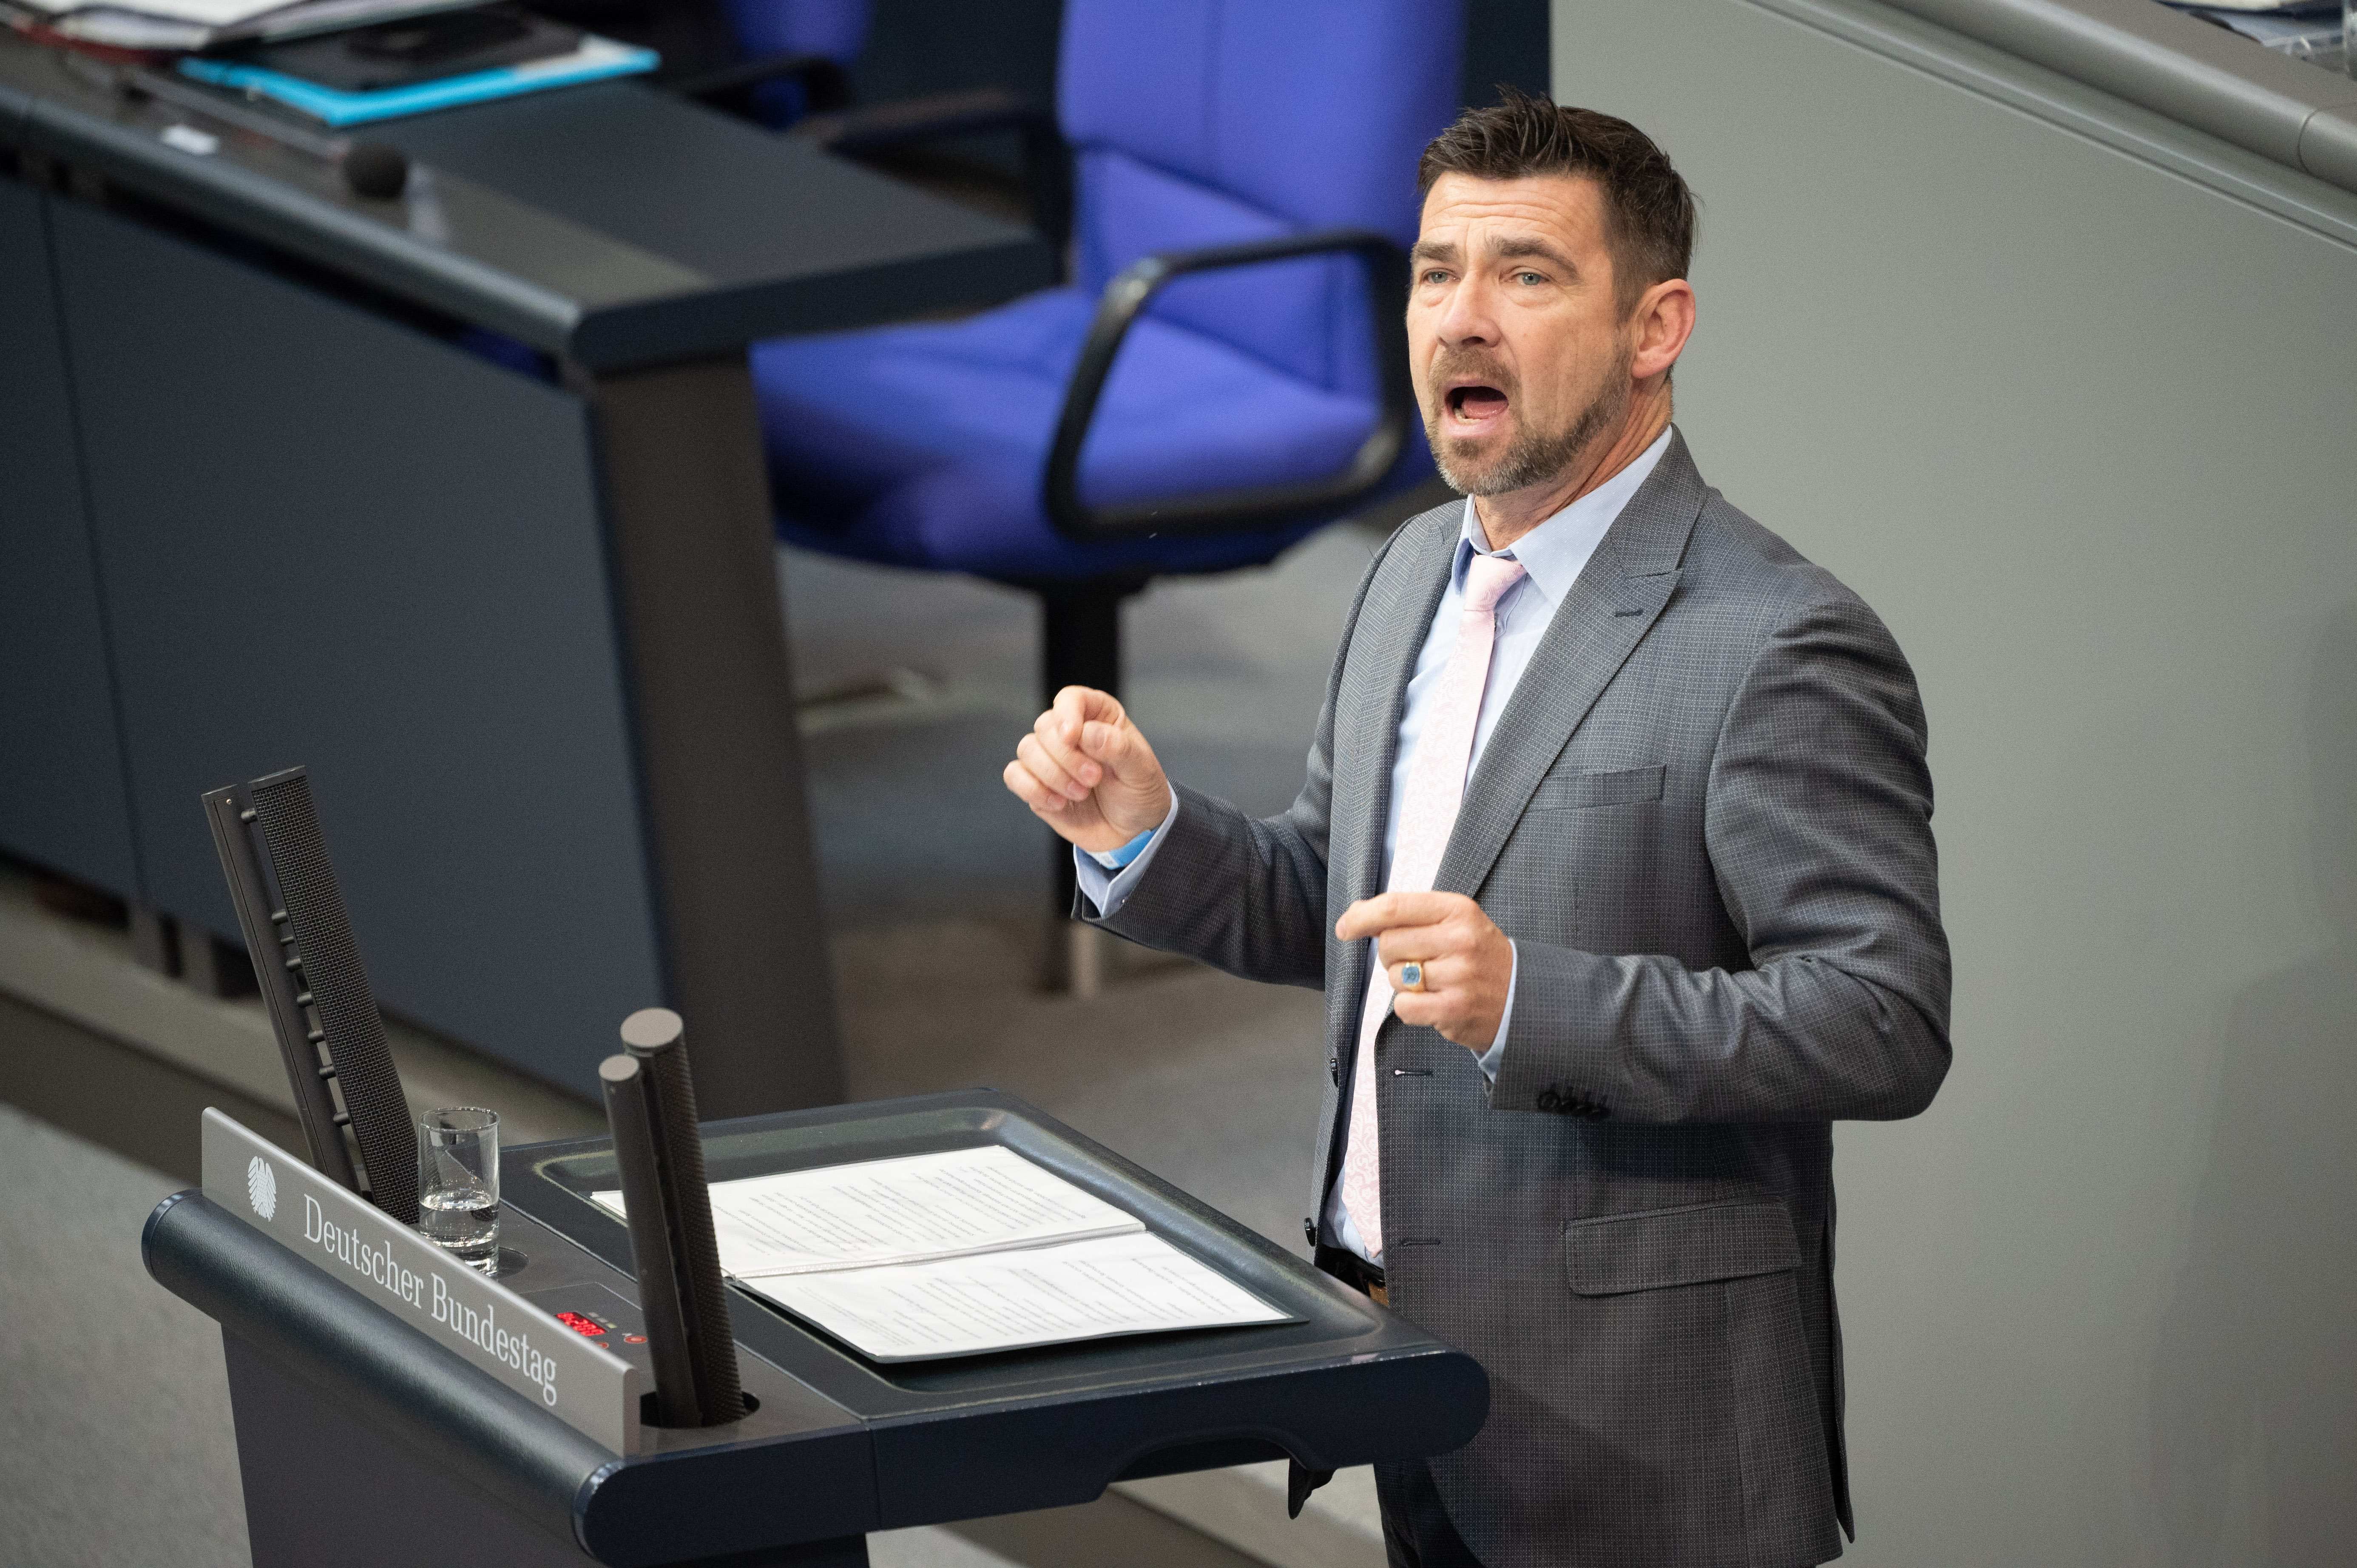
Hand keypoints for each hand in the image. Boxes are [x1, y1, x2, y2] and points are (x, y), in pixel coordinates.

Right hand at [1002, 686, 1171, 854]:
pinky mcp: (1037, 784)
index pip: (1071, 699)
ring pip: (1027, 749)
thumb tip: (1087, 733)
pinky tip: (1059, 803)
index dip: (1067, 714)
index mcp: (1098, 717)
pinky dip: (1033, 790)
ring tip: (1081, 794)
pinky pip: (1014, 776)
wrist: (1132, 830)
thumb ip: (1118, 748)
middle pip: (1045, 726)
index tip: (1072, 737)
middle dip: (1066, 756)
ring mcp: (1051, 758)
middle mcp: (1070, 733)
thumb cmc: (1139, 792)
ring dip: (1052, 775)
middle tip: (1094, 779)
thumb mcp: (1142, 770)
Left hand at [1335, 892, 1512, 1051]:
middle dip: (1392, 955)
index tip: (1345, 927)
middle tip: (1419, 961)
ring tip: (1434, 982)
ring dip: (1403, 983)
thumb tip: (1356, 914)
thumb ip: (1410, 914)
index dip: (1361, 917)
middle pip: (1388, 943)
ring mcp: (1459, 976)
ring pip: (1393, 977)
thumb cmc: (1479, 956)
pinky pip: (1403, 1006)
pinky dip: (1409, 1007)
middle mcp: (1460, 939)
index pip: (1394, 907)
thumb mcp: (1455, 921)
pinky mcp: (1454, 1009)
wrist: (1523, 997)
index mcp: (1458, 910)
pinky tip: (1432, 1003)